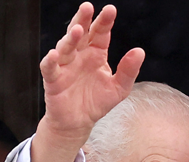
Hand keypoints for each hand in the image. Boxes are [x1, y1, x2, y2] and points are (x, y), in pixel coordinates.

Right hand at [33, 2, 144, 161]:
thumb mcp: (119, 88)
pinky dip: (50, 61)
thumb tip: (140, 51)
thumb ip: (129, 70)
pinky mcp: (53, 80)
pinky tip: (54, 55)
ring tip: (78, 30)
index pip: (100, 33)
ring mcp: (65, 66)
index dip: (104, 22)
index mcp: (96, 53)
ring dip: (70, 38)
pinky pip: (49, 68)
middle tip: (87, 7)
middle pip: (80, 33)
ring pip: (65, 47)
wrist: (79, 123)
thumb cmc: (96, 102)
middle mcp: (79, 55)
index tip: (110, 10)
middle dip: (83, 20)